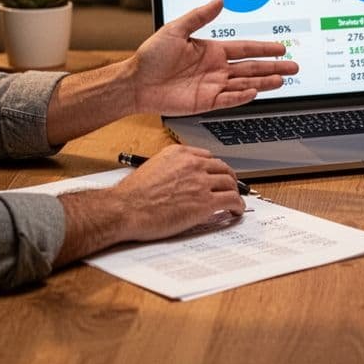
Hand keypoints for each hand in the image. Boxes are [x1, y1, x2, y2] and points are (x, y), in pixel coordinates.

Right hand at [107, 145, 244, 241]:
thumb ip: (171, 169)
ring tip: (235, 200)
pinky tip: (236, 210)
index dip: (215, 168)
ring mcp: (201, 182)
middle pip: (222, 168)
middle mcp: (193, 164)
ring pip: (230, 183)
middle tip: (230, 187)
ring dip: (235, 192)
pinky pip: (232, 200)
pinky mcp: (205, 202)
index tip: (216, 174)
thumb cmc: (132, 194)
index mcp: (179, 153)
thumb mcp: (152, 168)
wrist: (125, 209)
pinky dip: (238, 205)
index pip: (207, 156)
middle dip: (229, 178)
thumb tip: (180, 180)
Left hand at [130, 0, 299, 115]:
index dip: (264, 48)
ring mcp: (212, 86)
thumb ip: (199, 16)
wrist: (136, 82)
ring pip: (245, 84)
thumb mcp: (176, 29)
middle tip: (293, 67)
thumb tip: (219, 0)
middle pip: (251, 67)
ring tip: (282, 80)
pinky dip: (242, 96)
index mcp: (212, 50)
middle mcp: (216, 68)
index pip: (245, 48)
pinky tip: (255, 92)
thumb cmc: (151, 56)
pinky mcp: (205, 102)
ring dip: (264, 82)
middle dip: (273, 67)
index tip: (281, 47)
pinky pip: (228, 99)